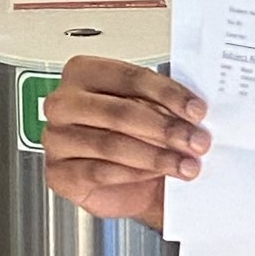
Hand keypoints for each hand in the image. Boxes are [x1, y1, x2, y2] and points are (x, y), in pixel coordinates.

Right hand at [40, 56, 208, 229]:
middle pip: (120, 111)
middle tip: (197, 141)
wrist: (127, 183)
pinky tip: (156, 175)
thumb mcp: (151, 112)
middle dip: (165, 128)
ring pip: (112, 144)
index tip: (197, 110)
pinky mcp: (59, 173)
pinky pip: (100, 172)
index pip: (130, 77)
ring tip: (185, 165)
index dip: (168, 94)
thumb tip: (193, 111)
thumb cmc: (136, 138)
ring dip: (156, 156)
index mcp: (83, 72)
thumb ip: (164, 104)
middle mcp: (64, 103)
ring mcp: (56, 138)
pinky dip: (134, 175)